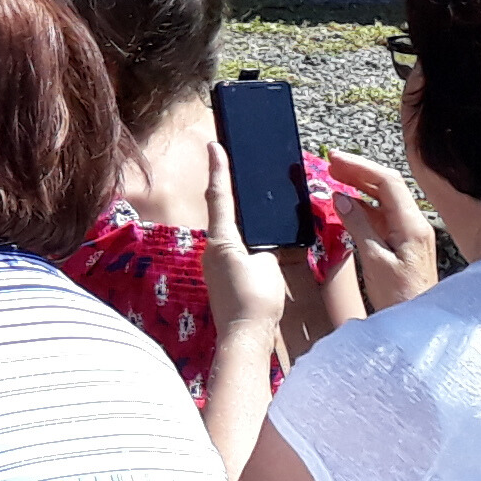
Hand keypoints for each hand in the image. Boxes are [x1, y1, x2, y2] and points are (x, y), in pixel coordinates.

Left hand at [199, 141, 293, 346]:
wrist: (244, 336)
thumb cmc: (256, 301)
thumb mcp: (268, 265)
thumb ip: (264, 247)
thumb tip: (260, 242)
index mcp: (223, 239)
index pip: (220, 196)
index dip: (219, 169)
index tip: (214, 145)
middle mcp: (213, 247)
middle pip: (220, 210)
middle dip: (226, 186)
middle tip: (231, 160)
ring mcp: (214, 262)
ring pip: (226, 228)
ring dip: (236, 212)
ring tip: (248, 194)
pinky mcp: (221, 275)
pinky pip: (231, 246)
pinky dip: (240, 234)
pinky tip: (254, 236)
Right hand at [323, 152, 438, 317]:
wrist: (421, 323)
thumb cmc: (400, 297)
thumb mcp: (374, 261)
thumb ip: (358, 226)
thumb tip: (341, 199)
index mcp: (411, 226)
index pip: (388, 183)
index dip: (360, 167)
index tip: (335, 160)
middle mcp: (415, 225)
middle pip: (387, 187)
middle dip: (359, 171)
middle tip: (331, 163)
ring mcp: (410, 233)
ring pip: (384, 200)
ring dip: (360, 186)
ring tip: (335, 177)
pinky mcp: (404, 243)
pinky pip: (382, 216)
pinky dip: (363, 205)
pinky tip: (347, 204)